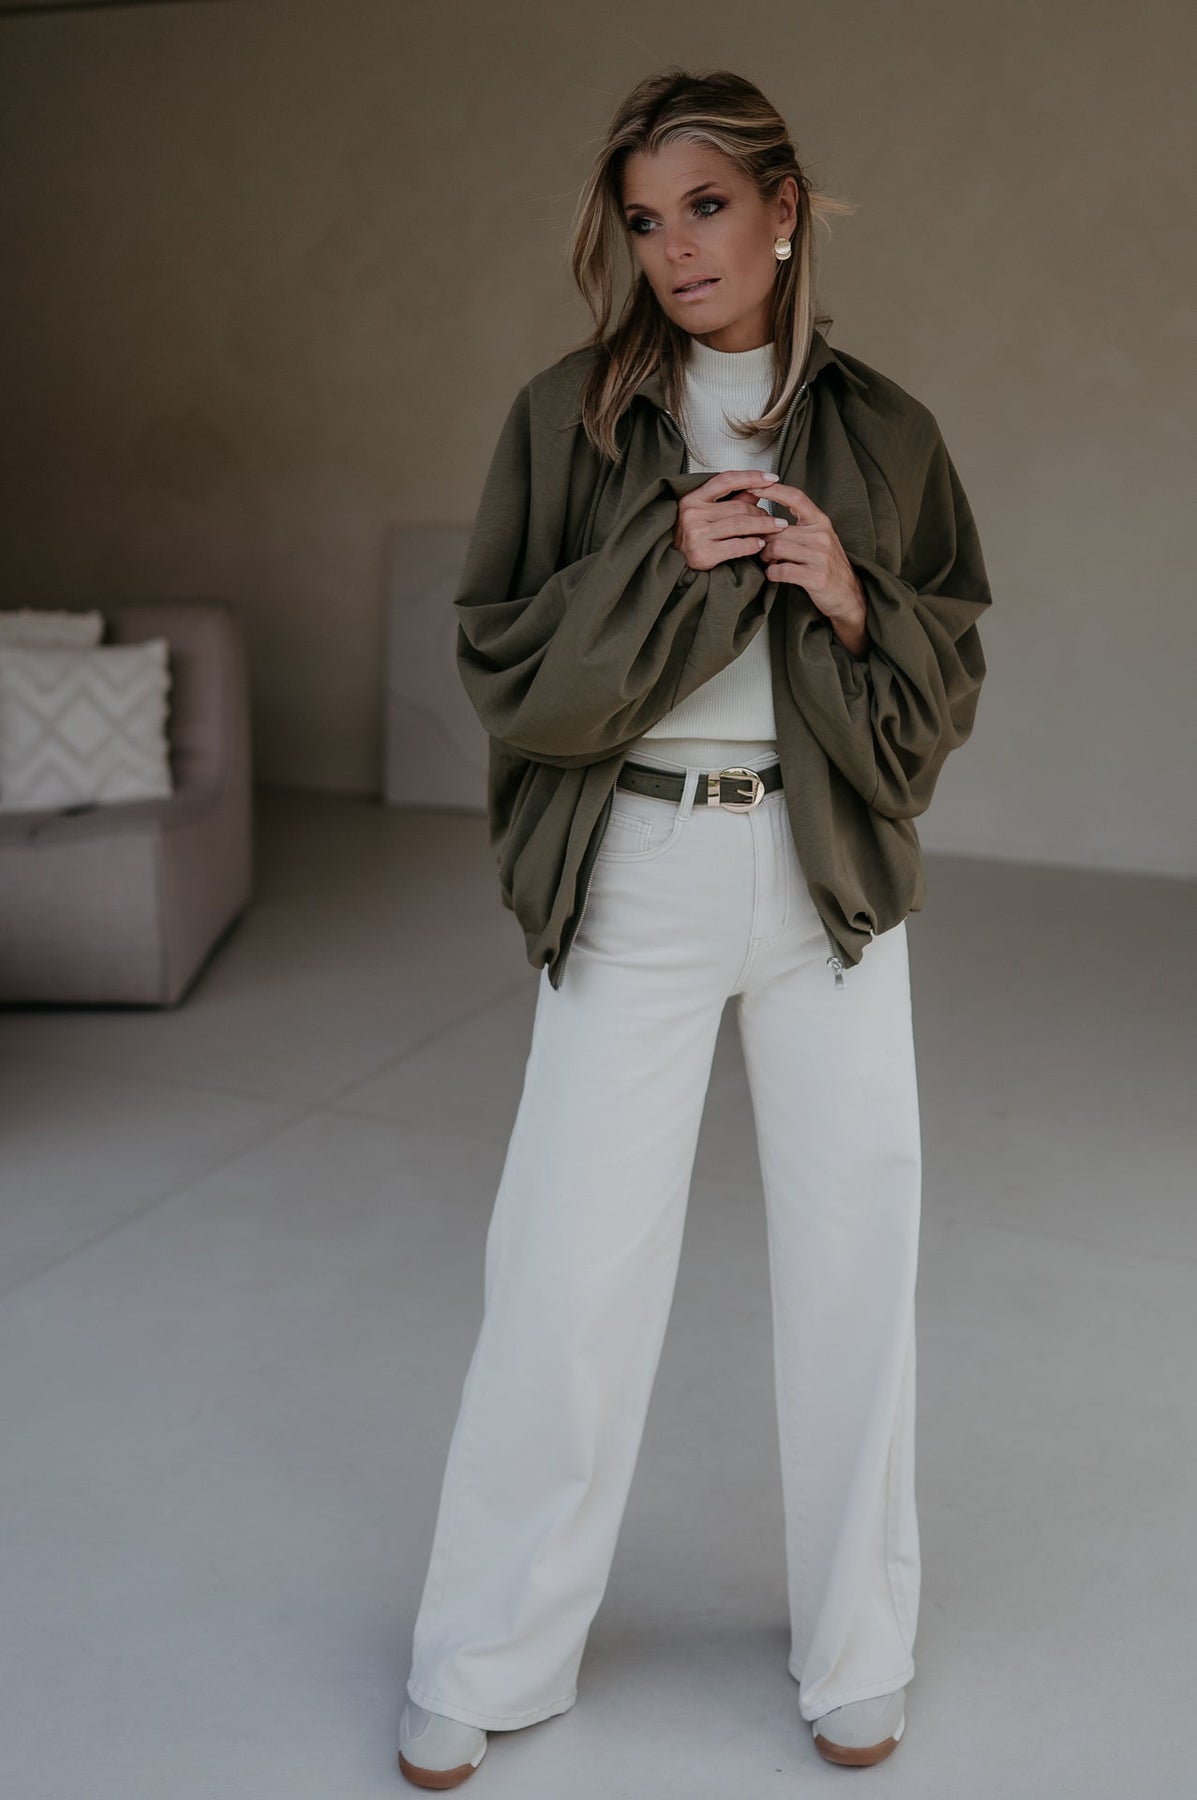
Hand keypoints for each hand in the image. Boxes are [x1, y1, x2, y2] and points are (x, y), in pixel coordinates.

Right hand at [673, 469, 790, 570]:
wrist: (671, 562)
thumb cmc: (690, 536)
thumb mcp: (704, 512)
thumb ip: (729, 501)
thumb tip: (755, 492)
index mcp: (693, 498)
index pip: (727, 480)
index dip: (751, 477)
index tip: (770, 478)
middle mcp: (693, 513)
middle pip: (739, 507)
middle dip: (762, 512)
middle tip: (775, 519)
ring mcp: (697, 534)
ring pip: (741, 524)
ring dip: (763, 526)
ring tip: (775, 528)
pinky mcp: (703, 553)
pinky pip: (736, 545)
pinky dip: (752, 544)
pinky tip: (760, 544)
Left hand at [754, 482, 868, 643]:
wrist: (848, 596)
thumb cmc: (826, 566)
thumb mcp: (817, 540)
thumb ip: (795, 528)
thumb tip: (762, 520)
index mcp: (821, 522)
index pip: (796, 497)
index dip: (774, 490)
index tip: (754, 486)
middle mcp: (822, 535)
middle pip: (777, 529)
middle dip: (763, 540)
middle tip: (762, 550)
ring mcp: (820, 556)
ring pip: (776, 547)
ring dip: (766, 557)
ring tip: (770, 562)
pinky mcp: (816, 577)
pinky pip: (781, 570)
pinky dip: (772, 574)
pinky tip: (775, 575)